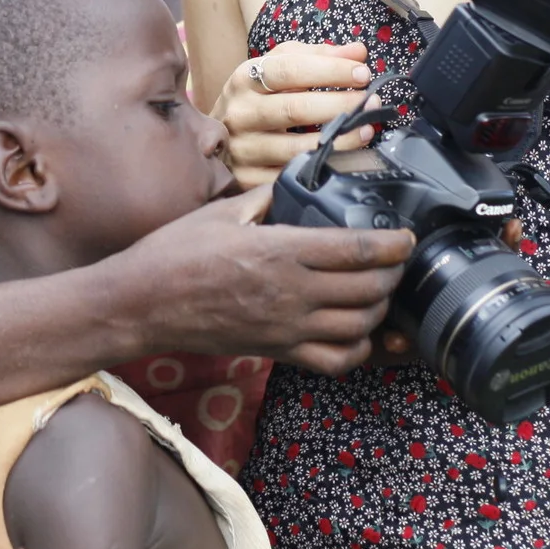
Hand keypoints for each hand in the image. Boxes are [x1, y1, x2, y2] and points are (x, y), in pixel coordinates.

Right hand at [109, 186, 410, 373]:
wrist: (143, 304)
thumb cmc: (176, 253)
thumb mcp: (222, 211)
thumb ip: (267, 199)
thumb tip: (295, 187)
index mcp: (281, 251)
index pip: (358, 251)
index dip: (392, 245)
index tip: (405, 238)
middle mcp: (292, 294)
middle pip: (369, 289)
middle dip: (392, 274)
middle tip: (393, 260)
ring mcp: (287, 328)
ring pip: (360, 327)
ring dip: (380, 309)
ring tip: (379, 291)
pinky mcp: (278, 351)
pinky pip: (334, 361)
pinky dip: (357, 349)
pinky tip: (356, 331)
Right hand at [213, 41, 376, 188]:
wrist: (216, 138)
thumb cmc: (257, 98)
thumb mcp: (277, 68)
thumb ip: (317, 56)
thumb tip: (358, 52)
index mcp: (244, 79)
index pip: (289, 69)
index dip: (330, 71)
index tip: (362, 73)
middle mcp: (240, 113)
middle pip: (295, 109)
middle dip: (341, 104)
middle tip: (372, 101)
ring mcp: (243, 150)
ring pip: (297, 148)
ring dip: (339, 140)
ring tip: (366, 129)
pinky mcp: (249, 180)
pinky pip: (292, 177)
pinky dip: (322, 168)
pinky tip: (343, 158)